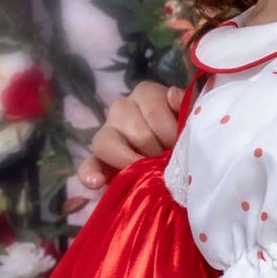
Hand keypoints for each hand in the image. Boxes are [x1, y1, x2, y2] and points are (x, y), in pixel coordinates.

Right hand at [70, 76, 180, 195]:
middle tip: (168, 164)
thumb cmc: (184, 140)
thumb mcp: (189, 121)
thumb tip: (173, 95)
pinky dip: (90, 174)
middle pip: (138, 132)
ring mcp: (106, 134)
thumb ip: (186, 107)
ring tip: (148, 175)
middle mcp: (122, 109)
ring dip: (131, 164)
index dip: (169, 131)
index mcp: (147, 95)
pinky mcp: (96, 160)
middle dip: (156, 153)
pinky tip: (97, 183)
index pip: (154, 108)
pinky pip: (87, 165)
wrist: (176, 169)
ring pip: (107, 143)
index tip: (178, 147)